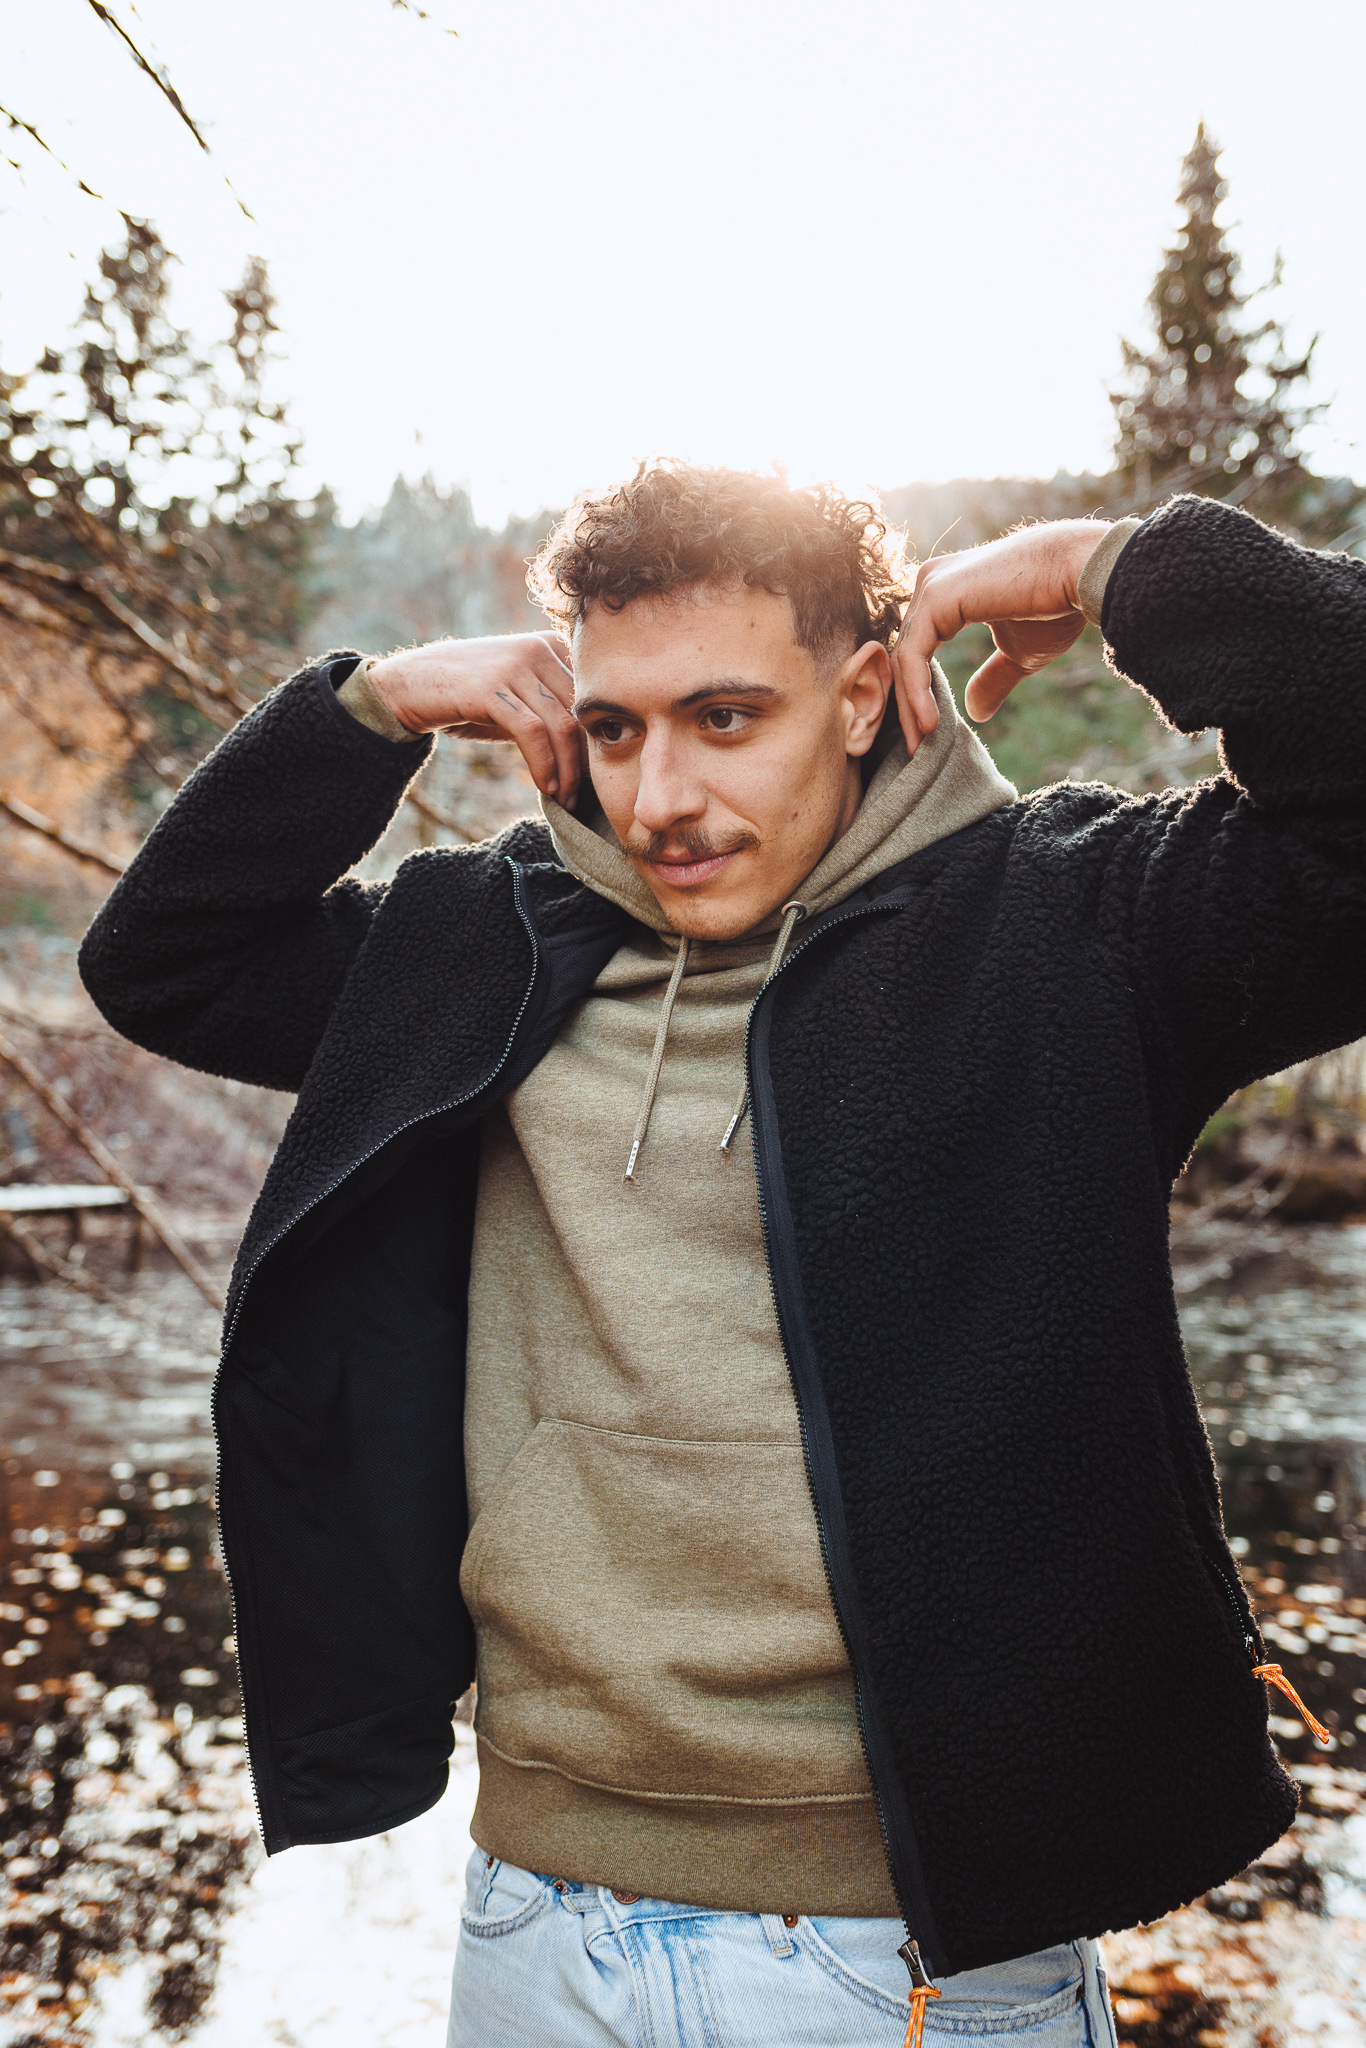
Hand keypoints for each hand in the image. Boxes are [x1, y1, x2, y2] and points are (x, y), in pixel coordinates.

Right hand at [368, 631, 585, 804]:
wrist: (411, 685)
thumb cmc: (470, 696)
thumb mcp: (519, 694)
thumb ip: (553, 707)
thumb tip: (594, 749)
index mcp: (552, 644)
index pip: (592, 697)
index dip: (597, 740)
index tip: (595, 775)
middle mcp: (538, 647)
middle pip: (581, 713)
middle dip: (585, 761)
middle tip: (582, 795)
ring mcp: (514, 664)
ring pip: (561, 725)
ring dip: (567, 771)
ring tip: (565, 798)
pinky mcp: (491, 687)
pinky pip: (532, 732)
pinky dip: (543, 765)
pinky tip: (545, 787)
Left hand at [890, 521, 1111, 744]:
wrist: (1081, 574)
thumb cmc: (1056, 608)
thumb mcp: (1018, 654)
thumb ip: (993, 678)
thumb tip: (973, 712)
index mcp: (946, 593)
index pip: (918, 650)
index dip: (918, 695)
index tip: (926, 738)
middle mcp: (931, 583)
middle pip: (905, 656)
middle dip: (907, 707)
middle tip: (914, 752)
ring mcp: (931, 586)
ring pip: (905, 659)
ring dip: (909, 707)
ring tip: (920, 746)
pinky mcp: (937, 596)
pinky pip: (914, 655)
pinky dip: (917, 693)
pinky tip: (930, 725)